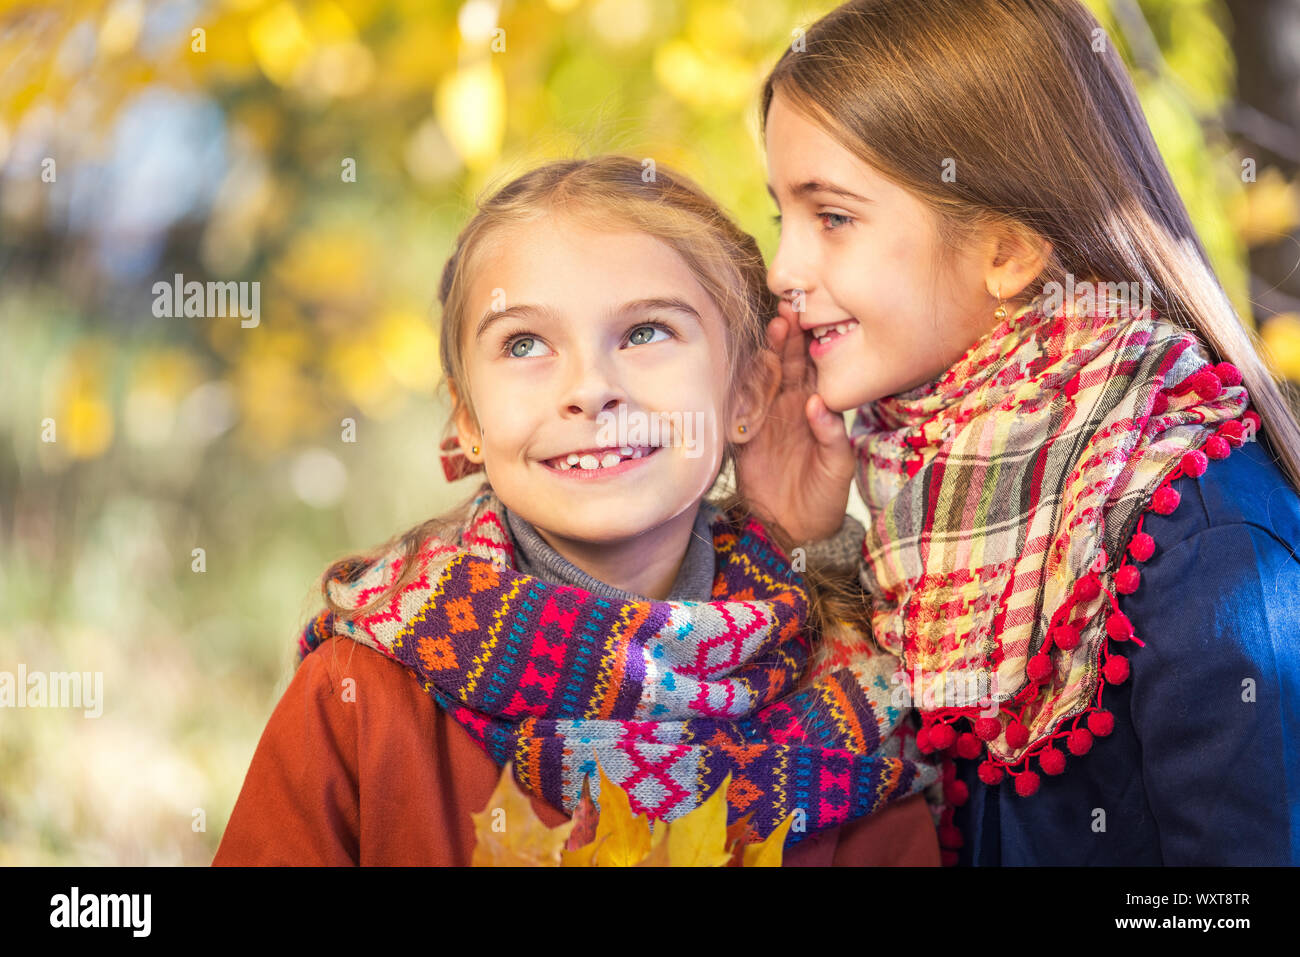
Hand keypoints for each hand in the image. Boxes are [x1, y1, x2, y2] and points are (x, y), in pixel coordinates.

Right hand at [736, 315, 856, 543]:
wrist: (796, 528)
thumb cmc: (825, 495)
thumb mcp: (837, 466)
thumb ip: (832, 435)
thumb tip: (819, 404)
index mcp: (816, 409)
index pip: (813, 369)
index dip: (810, 344)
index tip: (809, 321)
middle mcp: (790, 407)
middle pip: (787, 365)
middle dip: (787, 339)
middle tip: (786, 315)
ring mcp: (766, 419)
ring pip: (764, 380)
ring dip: (767, 356)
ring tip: (772, 331)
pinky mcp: (745, 436)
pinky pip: (741, 407)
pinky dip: (743, 389)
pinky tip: (746, 368)